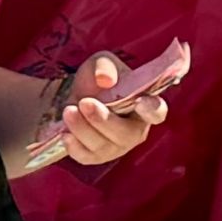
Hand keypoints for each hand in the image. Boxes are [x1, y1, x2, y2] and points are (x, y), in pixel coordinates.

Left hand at [53, 54, 168, 170]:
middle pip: (125, 134)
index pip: (156, 112)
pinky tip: (65, 134)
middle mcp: (134, 130)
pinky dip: (74, 146)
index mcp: (144, 105)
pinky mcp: (96, 156)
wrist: (75, 96)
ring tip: (68, 110)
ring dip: (83, 129)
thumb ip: (104, 66)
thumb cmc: (97, 80)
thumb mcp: (100, 63)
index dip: (152, 110)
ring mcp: (115, 146)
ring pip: (103, 146)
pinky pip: (86, 157)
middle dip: (103, 120)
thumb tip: (105, 79)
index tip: (141, 102)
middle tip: (85, 102)